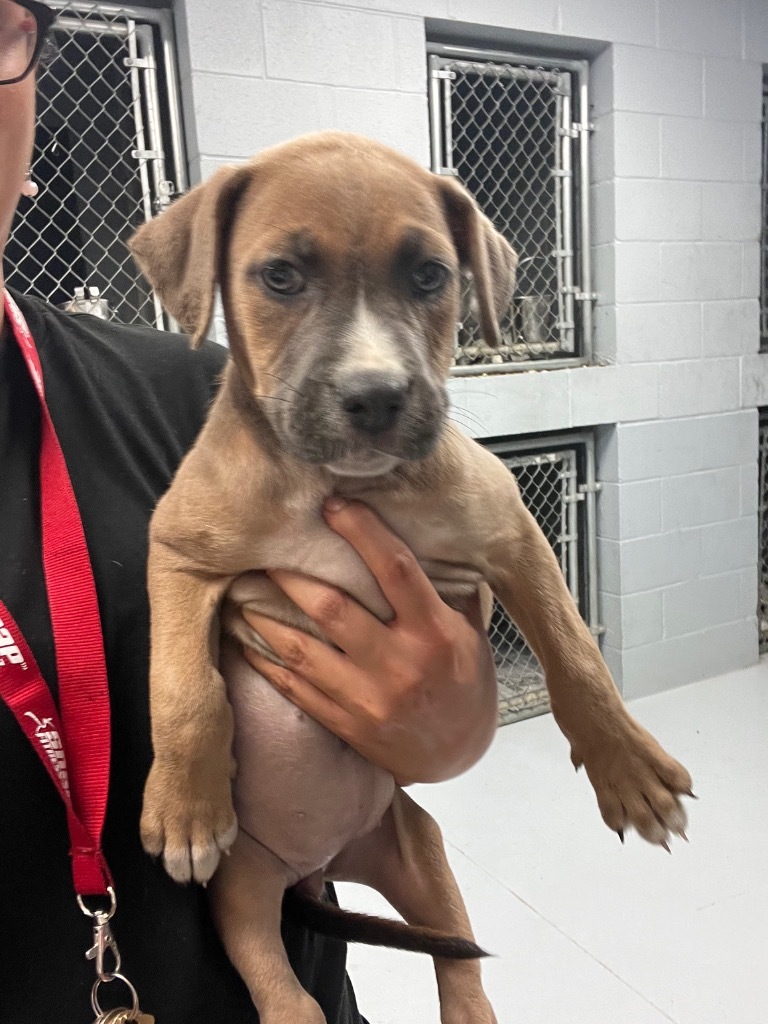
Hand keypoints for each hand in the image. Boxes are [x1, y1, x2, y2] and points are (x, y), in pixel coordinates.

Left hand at [240, 498, 497, 784]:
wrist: (457, 754)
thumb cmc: (464, 680)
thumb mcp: (470, 631)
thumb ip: (448, 587)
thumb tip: (426, 530)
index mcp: (434, 632)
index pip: (396, 570)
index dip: (362, 532)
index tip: (334, 504)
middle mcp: (398, 665)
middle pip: (331, 609)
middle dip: (291, 575)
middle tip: (263, 547)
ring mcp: (367, 699)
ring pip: (300, 649)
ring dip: (263, 616)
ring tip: (240, 588)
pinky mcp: (344, 724)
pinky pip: (293, 687)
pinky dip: (264, 659)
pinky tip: (244, 635)